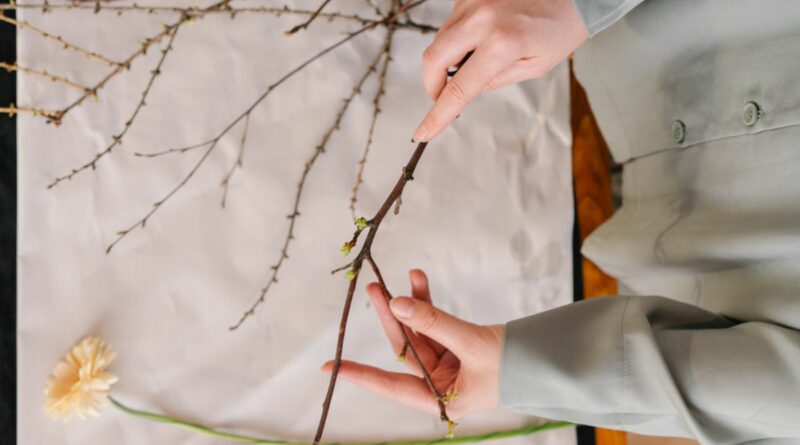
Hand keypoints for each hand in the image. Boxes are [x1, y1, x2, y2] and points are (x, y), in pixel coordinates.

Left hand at [322, 269, 504, 419]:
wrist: (548, 361)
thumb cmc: (513, 366)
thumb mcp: (471, 343)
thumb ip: (433, 322)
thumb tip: (397, 303)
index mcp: (439, 400)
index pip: (391, 386)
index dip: (361, 375)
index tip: (330, 367)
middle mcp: (439, 385)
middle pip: (405, 349)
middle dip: (391, 318)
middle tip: (375, 290)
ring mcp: (448, 366)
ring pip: (419, 331)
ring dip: (411, 304)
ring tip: (401, 276)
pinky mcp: (457, 348)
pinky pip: (436, 324)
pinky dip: (428, 304)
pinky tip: (419, 281)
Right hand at [413, 0, 588, 141]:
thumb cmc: (560, 29)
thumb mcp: (534, 67)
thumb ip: (495, 80)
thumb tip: (464, 88)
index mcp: (503, 44)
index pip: (459, 88)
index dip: (437, 115)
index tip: (422, 133)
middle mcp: (482, 18)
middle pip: (433, 59)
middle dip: (431, 85)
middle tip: (442, 96)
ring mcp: (473, 1)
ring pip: (439, 39)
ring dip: (446, 59)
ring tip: (473, 62)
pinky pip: (451, 22)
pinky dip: (457, 37)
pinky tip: (479, 38)